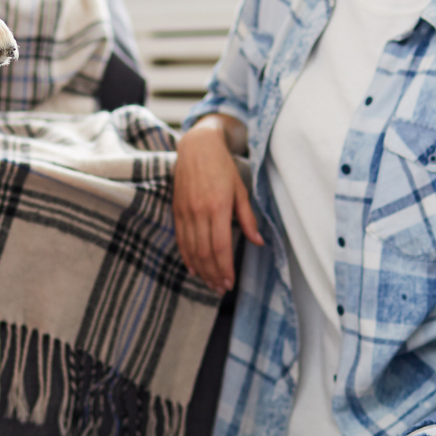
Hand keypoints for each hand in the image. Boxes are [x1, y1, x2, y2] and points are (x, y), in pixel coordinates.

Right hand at [173, 115, 263, 292]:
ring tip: (210, 283)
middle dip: (213, 274)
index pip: (221, 246)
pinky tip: (193, 268)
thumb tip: (258, 242)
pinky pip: (180, 239)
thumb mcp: (241, 190)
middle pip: (205, 252)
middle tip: (221, 288)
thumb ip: (248, 218)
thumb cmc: (223, 166)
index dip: (225, 267)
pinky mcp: (177, 210)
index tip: (230, 282)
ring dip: (201, 269)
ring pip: (191, 249)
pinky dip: (186, 256)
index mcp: (218, 207)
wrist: (197, 146)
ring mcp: (185, 211)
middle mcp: (199, 211)